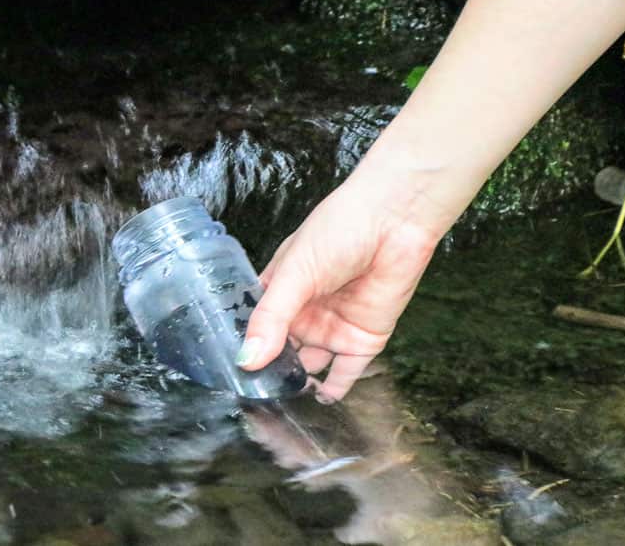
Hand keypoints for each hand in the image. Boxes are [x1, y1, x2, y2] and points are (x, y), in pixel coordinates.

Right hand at [236, 168, 444, 401]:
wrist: (395, 220)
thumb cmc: (340, 228)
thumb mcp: (294, 272)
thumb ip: (271, 318)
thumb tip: (247, 358)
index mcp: (280, 290)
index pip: (254, 327)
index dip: (243, 350)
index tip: (229, 376)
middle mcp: (304, 313)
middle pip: (280, 354)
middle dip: (268, 375)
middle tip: (252, 400)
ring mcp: (332, 327)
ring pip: (309, 367)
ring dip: (297, 385)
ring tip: (281, 404)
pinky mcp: (363, 338)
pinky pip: (346, 373)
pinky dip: (334, 389)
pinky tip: (319, 400)